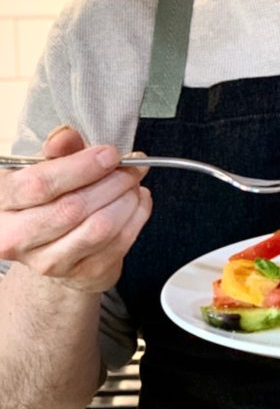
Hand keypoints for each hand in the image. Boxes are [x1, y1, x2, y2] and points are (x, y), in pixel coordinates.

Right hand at [0, 126, 151, 292]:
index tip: (110, 154)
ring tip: (134, 181)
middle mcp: (17, 238)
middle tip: (132, 166)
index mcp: (3, 204)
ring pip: (100, 227)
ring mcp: (50, 261)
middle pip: (72, 208)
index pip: (39, 185)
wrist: (55, 247)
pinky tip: (138, 200)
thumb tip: (66, 136)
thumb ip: (57, 152)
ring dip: (127, 198)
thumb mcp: (46, 170)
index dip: (80, 167)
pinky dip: (137, 215)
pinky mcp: (83, 272)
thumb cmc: (49, 200)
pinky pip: (120, 242)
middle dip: (111, 181)